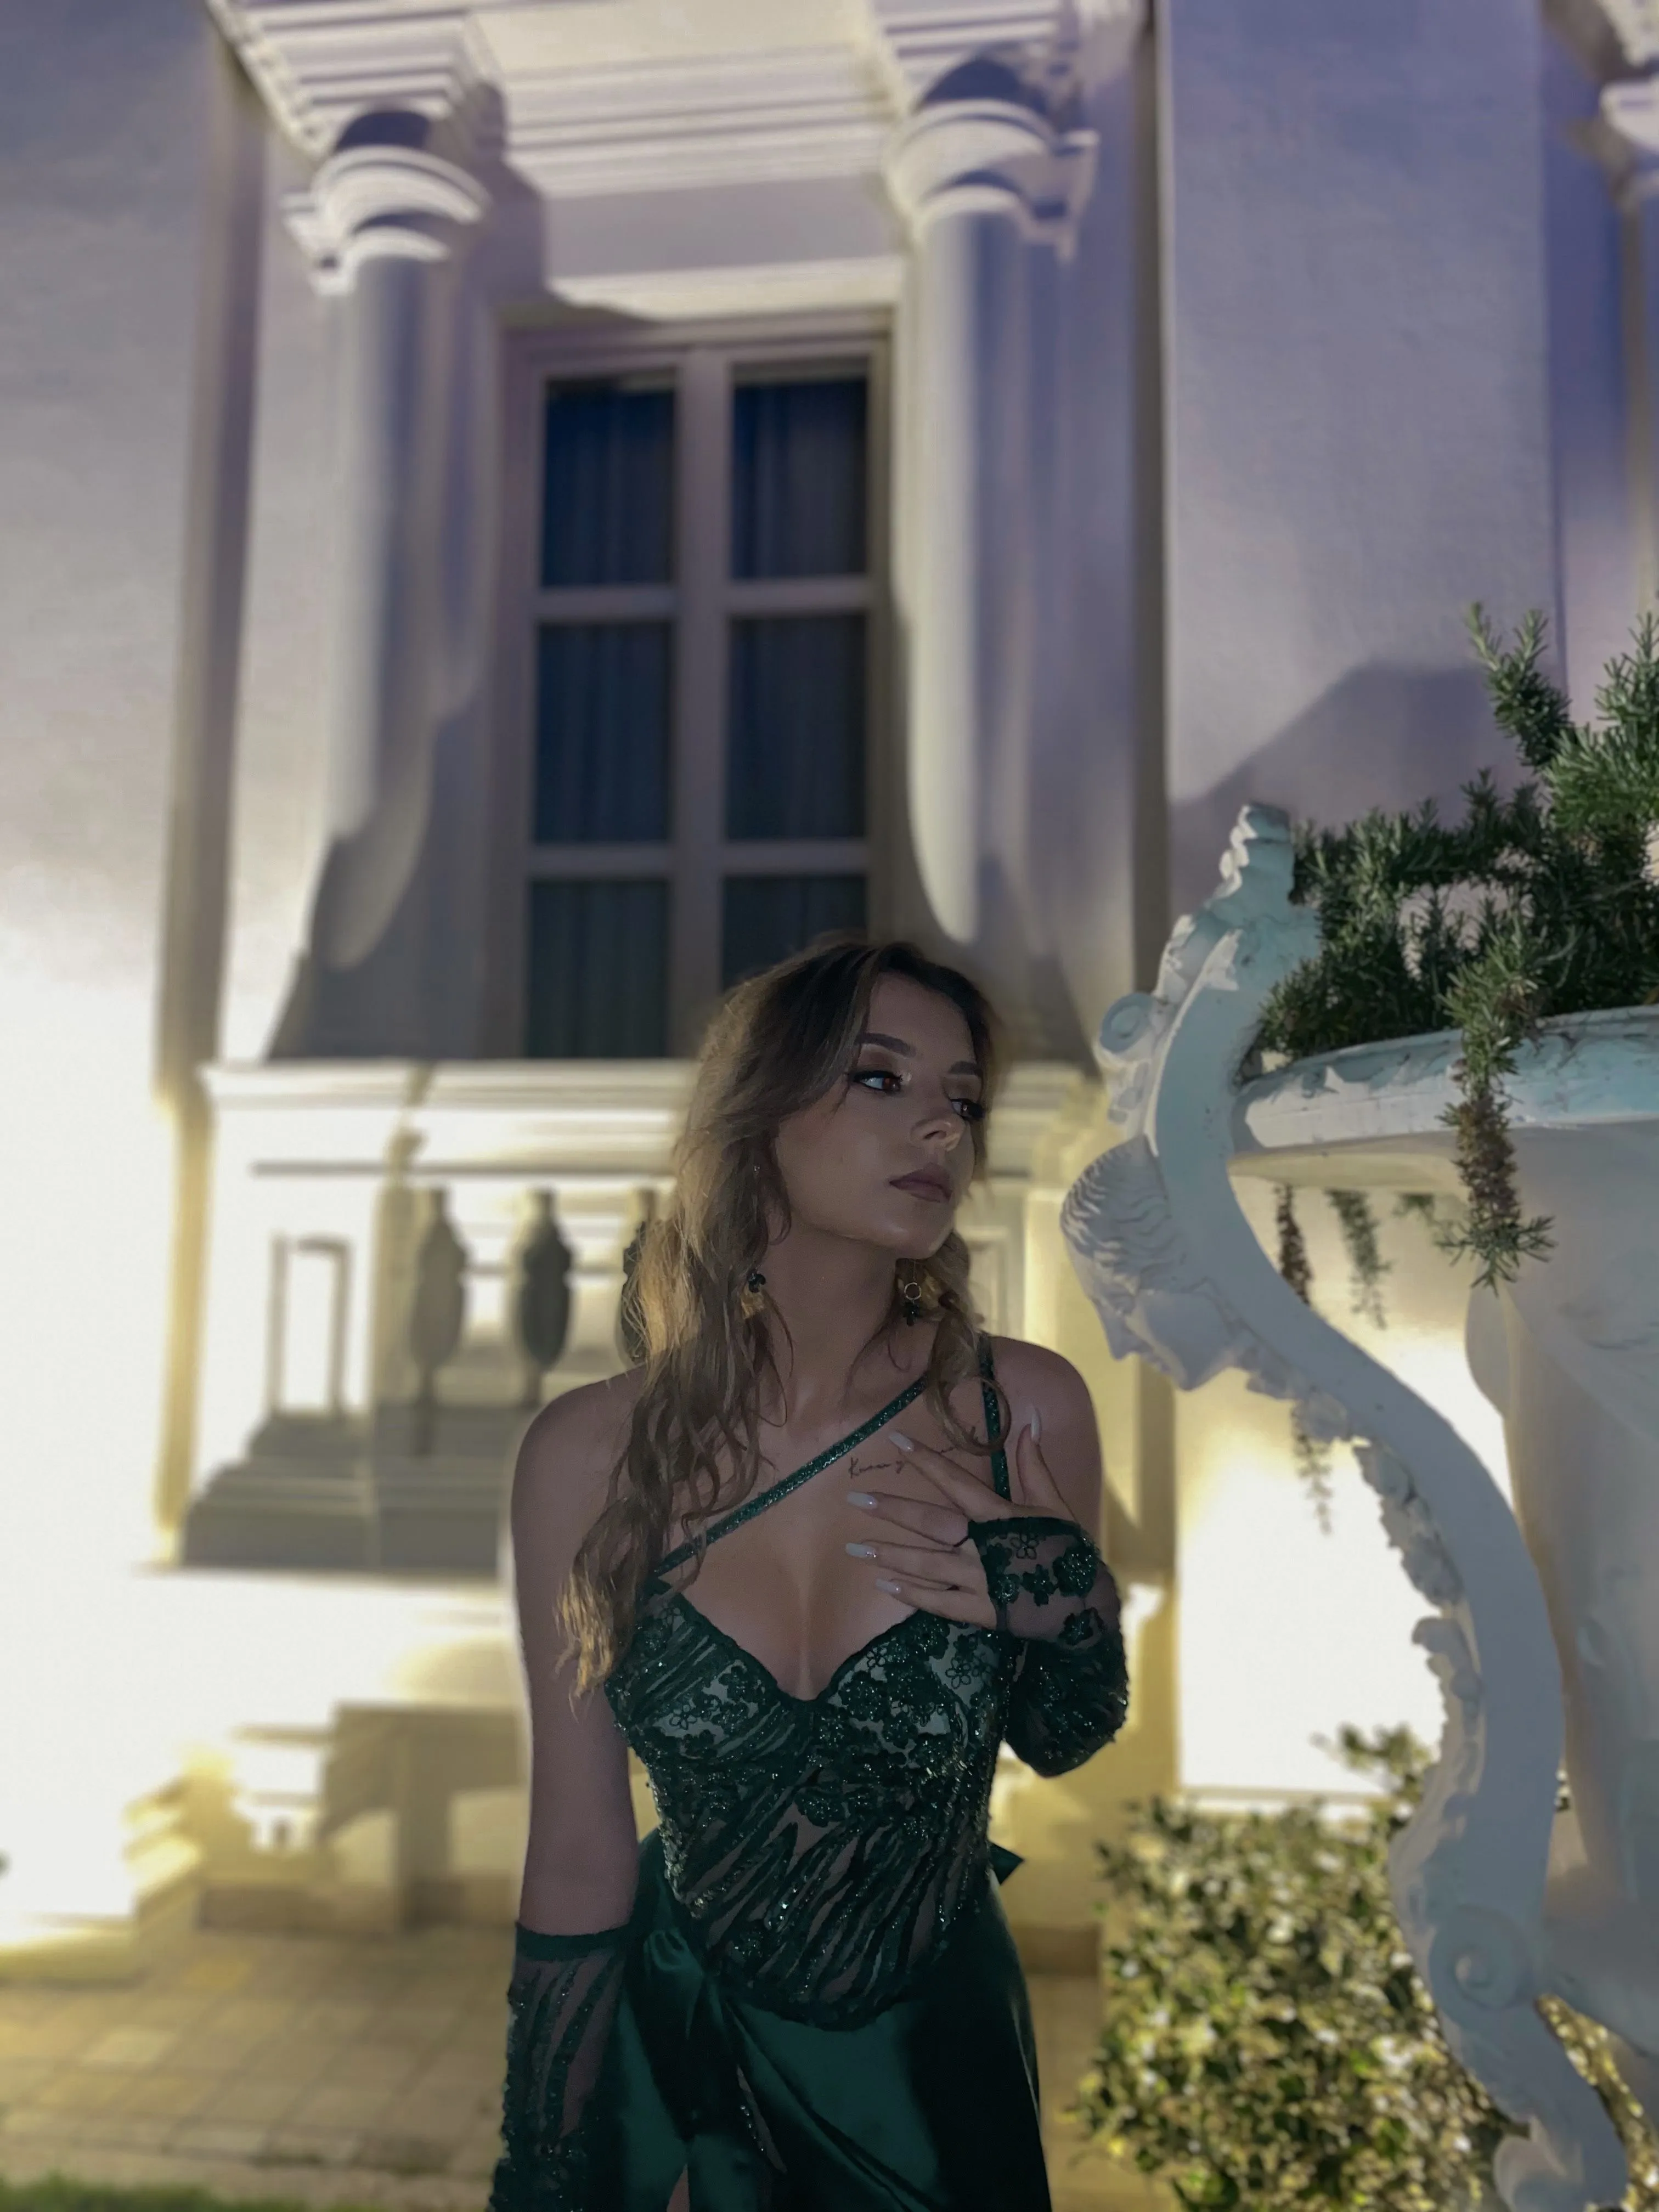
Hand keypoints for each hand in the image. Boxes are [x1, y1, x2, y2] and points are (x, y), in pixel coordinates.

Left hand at [844, 1415, 1079, 1629]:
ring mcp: (979, 1581)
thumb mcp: (1054, 1506)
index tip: (896, 1442)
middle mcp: (983, 1546)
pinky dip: (911, 1594)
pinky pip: (939, 1603)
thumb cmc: (1068, 1553)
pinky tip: (885, 1584)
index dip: (926, 1459)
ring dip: (890, 1554)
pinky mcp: (980, 1612)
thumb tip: (1029, 1422)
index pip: (956, 1480)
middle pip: (930, 1523)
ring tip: (855, 1547)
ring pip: (926, 1564)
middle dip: (892, 1511)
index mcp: (1000, 1515)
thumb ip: (1035, 1467)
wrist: (1086, 1608)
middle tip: (856, 1500)